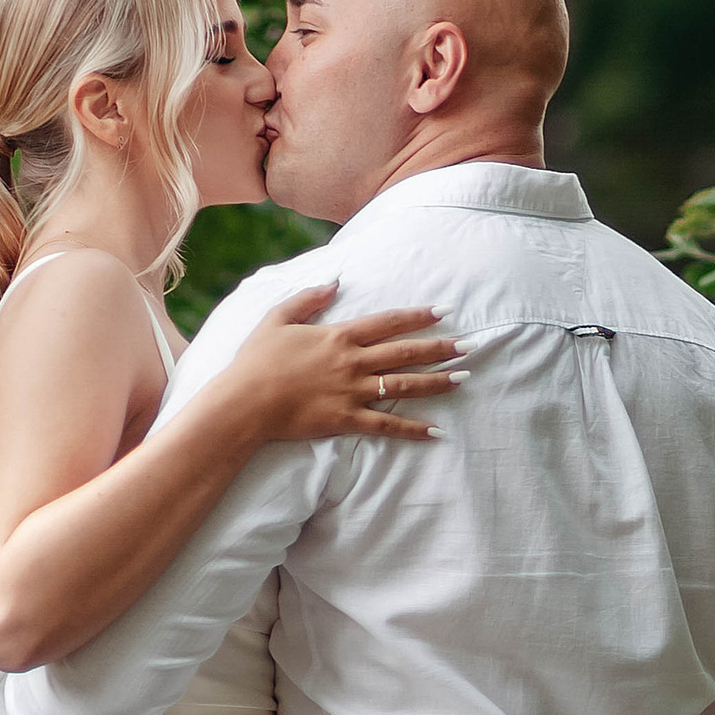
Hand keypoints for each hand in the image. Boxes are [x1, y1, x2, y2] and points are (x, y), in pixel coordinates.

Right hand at [223, 286, 463, 444]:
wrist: (244, 402)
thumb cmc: (256, 361)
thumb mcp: (277, 318)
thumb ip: (307, 299)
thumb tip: (335, 282)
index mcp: (339, 336)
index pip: (388, 322)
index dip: (418, 316)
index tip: (444, 311)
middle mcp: (352, 362)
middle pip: (406, 352)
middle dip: (441, 348)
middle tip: (470, 346)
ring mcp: (352, 392)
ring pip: (404, 386)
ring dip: (437, 382)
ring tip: (463, 379)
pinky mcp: (347, 420)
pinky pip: (387, 426)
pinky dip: (414, 430)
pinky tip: (437, 432)